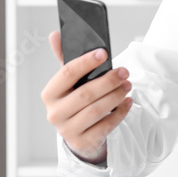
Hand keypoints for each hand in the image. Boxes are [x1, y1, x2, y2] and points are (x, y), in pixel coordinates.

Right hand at [40, 30, 133, 165]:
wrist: (79, 133)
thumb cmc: (75, 101)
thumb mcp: (70, 82)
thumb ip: (65, 59)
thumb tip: (55, 34)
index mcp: (50, 93)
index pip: (66, 73)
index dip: (86, 62)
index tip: (104, 53)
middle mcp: (55, 113)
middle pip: (85, 94)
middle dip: (108, 81)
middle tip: (125, 71)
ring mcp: (67, 130)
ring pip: (96, 111)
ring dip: (116, 96)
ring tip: (128, 85)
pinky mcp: (83, 142)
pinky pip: (105, 126)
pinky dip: (119, 113)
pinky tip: (127, 102)